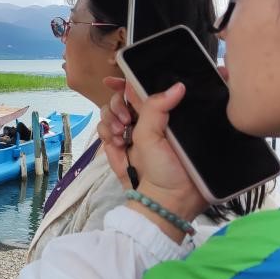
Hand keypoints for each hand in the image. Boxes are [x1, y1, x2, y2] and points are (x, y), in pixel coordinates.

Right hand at [98, 77, 205, 219]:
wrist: (158, 198)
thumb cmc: (172, 169)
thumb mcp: (163, 136)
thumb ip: (158, 108)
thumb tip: (177, 85)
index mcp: (161, 113)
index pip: (140, 89)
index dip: (126, 81)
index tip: (112, 80)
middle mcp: (143, 119)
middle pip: (120, 97)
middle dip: (118, 104)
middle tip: (125, 121)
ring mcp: (126, 131)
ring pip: (108, 111)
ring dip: (111, 119)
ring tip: (121, 134)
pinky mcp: (114, 144)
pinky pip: (102, 128)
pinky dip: (106, 132)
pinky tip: (117, 143)